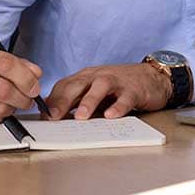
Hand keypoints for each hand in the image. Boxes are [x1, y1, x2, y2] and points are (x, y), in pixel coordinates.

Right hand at [0, 45, 42, 125]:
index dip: (25, 78)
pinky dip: (0, 117)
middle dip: (22, 97)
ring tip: (12, 103)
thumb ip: (19, 65)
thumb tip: (35, 74)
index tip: (34, 87)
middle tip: (28, 99)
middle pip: (3, 89)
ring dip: (12, 108)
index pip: (5, 64)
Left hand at [45, 63, 171, 119]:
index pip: (64, 86)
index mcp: (86, 77)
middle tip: (53, 117)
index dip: (52, 101)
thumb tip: (53, 118)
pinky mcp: (133, 89)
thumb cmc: (118, 86)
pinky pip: (124, 98)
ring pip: (100, 87)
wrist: (151, 76)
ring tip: (81, 117)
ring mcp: (116, 81)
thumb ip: (76, 102)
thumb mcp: (94, 91)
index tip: (43, 116)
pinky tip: (111, 116)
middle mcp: (98, 77)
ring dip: (89, 101)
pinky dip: (118, 106)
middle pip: (77, 85)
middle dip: (63, 100)